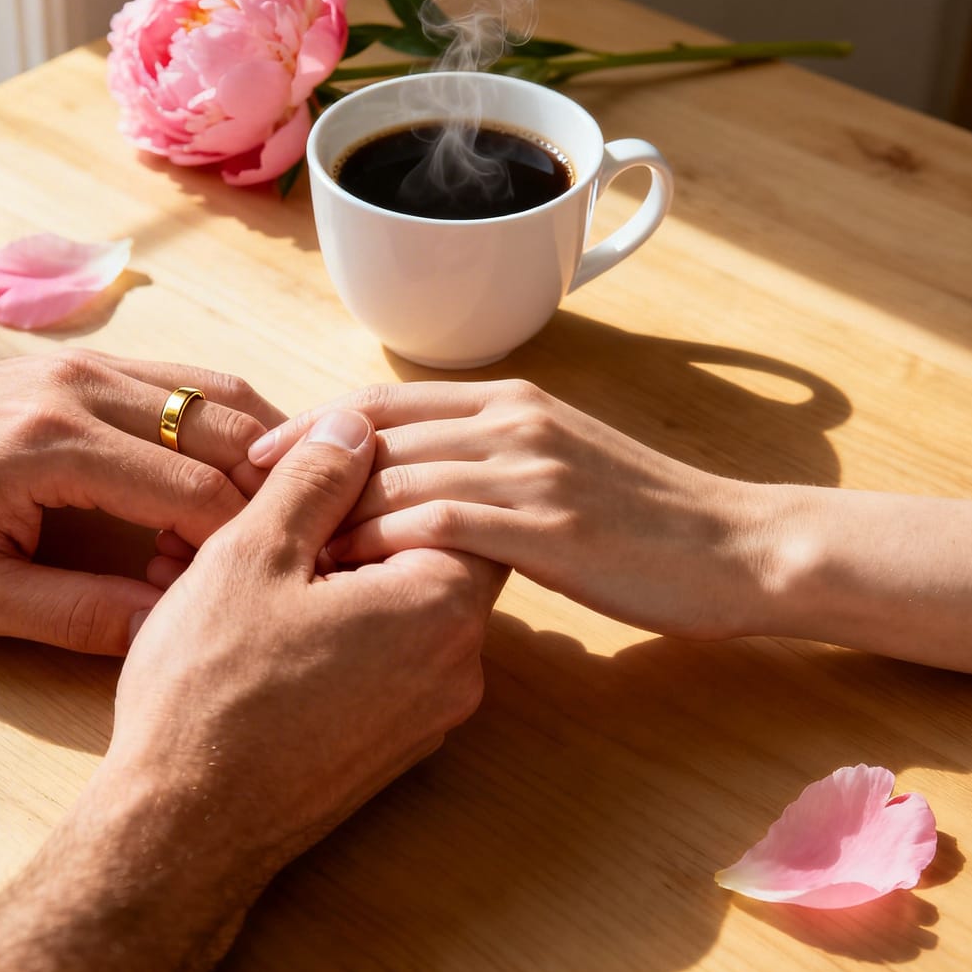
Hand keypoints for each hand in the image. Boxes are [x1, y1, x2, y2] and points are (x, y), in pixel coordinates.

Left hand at [0, 350, 284, 652]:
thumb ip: (77, 614)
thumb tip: (175, 629)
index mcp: (52, 447)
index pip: (194, 491)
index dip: (242, 545)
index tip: (261, 588)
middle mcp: (82, 388)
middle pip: (226, 432)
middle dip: (274, 495)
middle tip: (298, 551)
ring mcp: (90, 363)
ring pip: (223, 394)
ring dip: (268, 452)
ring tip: (291, 512)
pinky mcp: (91, 360)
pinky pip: (193, 381)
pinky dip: (235, 423)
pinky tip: (249, 469)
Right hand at [0, 409, 505, 971]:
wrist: (182, 829)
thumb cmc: (214, 689)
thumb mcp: (256, 552)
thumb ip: (318, 478)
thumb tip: (356, 426)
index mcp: (441, 606)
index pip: (452, 502)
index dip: (381, 474)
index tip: (311, 472)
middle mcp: (457, 666)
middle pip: (427, 553)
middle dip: (350, 522)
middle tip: (272, 513)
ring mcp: (429, 715)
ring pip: (397, 607)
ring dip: (334, 574)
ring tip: (247, 563)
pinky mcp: (393, 746)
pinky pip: (381, 660)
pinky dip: (334, 626)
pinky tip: (259, 619)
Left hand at [247, 379, 766, 639]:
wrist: (736, 547)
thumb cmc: (647, 520)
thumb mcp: (562, 467)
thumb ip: (491, 460)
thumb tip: (418, 479)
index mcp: (508, 401)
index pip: (381, 403)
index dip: (311, 430)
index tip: (256, 463)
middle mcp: (509, 419)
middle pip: (372, 432)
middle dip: (297, 466)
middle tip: (234, 502)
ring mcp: (527, 466)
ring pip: (394, 474)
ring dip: (326, 511)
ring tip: (269, 547)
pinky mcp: (543, 520)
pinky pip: (434, 519)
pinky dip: (378, 540)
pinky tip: (339, 570)